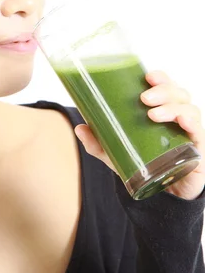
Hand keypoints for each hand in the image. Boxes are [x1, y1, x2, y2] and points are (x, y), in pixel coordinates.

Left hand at [74, 70, 204, 200]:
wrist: (164, 195)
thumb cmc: (144, 166)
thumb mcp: (116, 154)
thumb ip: (98, 143)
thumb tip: (79, 127)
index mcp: (160, 110)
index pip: (164, 86)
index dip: (160, 77)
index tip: (147, 76)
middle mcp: (177, 116)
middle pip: (177, 93)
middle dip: (163, 90)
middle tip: (144, 98)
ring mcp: (189, 131)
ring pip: (188, 107)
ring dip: (172, 106)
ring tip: (153, 114)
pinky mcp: (197, 148)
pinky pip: (200, 130)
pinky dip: (192, 122)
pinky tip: (183, 122)